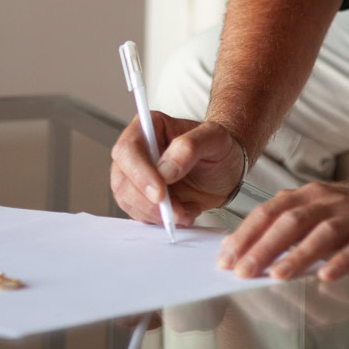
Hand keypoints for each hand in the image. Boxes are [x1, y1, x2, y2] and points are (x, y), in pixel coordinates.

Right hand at [110, 113, 245, 226]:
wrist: (225, 170)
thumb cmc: (219, 148)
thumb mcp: (215, 139)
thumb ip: (190, 147)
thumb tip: (165, 170)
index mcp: (149, 127)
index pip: (128, 150)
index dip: (139, 174)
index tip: (161, 193)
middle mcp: (137, 151)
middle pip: (123, 181)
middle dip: (149, 202)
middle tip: (178, 211)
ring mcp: (135, 176)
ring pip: (128, 201)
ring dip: (157, 214)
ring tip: (187, 211)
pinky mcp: (141, 197)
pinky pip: (140, 214)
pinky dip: (161, 220)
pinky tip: (184, 213)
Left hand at [216, 177, 348, 282]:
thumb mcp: (315, 211)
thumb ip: (281, 225)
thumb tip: (240, 247)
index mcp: (308, 195)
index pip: (270, 211)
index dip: (246, 233)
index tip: (226, 257)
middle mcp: (328, 202)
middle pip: (292, 221)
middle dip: (264, 246)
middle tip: (243, 270)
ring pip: (323, 233)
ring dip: (298, 254)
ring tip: (278, 275)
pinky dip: (341, 261)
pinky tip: (326, 276)